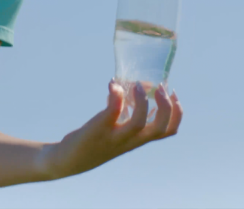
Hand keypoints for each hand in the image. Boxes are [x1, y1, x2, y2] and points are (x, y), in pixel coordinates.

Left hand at [41, 80, 182, 178]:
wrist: (66, 160)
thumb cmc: (93, 140)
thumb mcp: (114, 127)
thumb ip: (122, 110)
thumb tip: (125, 85)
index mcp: (138, 139)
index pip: (168, 130)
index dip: (177, 112)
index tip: (173, 94)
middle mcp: (130, 141)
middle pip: (160, 128)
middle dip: (166, 107)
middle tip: (160, 88)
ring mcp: (114, 137)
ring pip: (138, 124)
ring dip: (142, 101)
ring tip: (136, 84)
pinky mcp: (98, 130)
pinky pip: (111, 113)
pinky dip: (116, 96)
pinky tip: (113, 84)